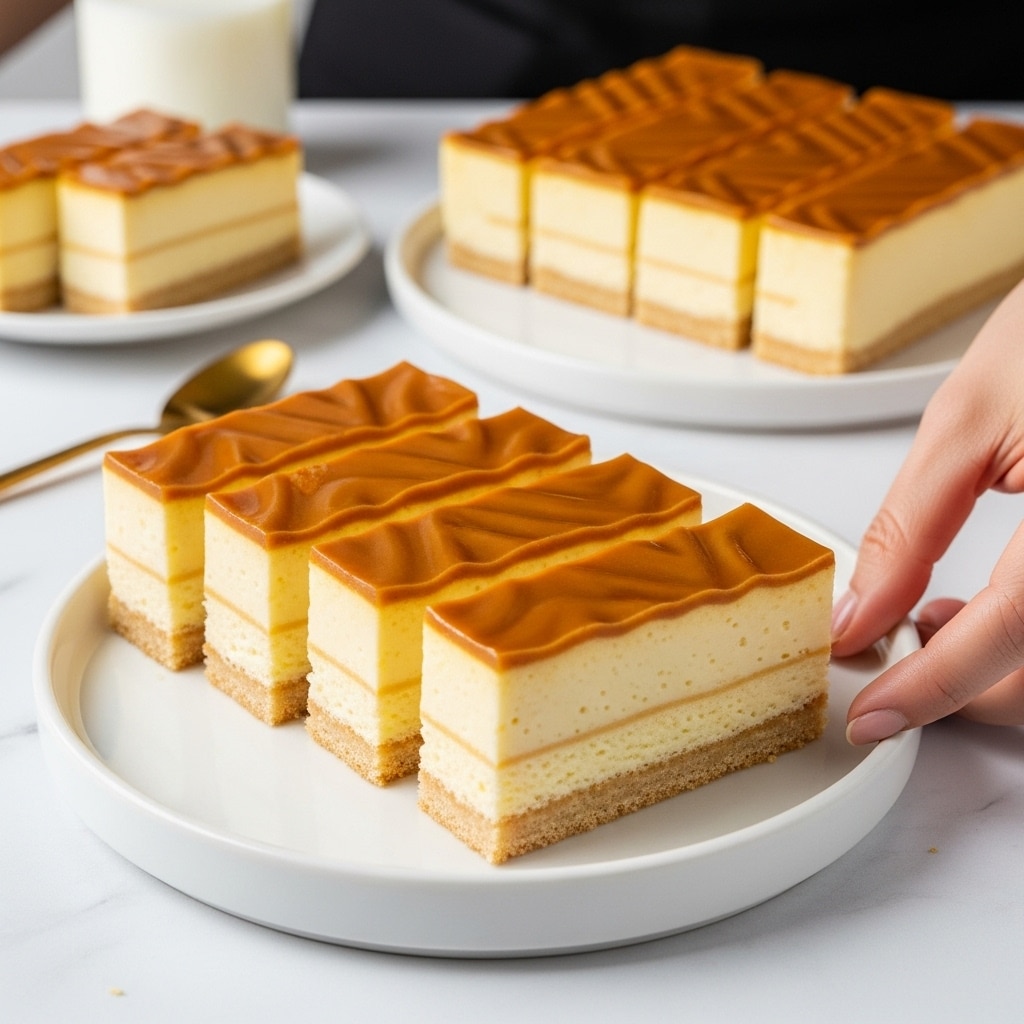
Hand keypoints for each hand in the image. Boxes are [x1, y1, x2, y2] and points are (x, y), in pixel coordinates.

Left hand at [831, 277, 1023, 742]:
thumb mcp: (965, 423)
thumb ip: (907, 532)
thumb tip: (858, 617)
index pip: (1010, 634)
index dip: (932, 688)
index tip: (870, 717)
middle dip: (964, 691)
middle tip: (891, 662)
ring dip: (999, 673)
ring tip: (933, 622)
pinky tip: (987, 608)